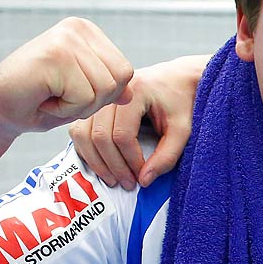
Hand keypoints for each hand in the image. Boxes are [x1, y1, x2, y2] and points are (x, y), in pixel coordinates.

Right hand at [0, 18, 133, 148]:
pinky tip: (42, 98)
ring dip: (78, 106)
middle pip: (120, 79)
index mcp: (88, 32)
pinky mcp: (55, 55)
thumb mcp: (83, 94)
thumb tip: (132, 92)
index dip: (104, 94)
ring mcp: (65, 39)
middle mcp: (78, 28)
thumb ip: (108, 88)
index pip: (126, 71)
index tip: (71, 90)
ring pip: (104, 90)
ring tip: (51, 95)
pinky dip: (64, 109)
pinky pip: (84, 97)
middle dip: (94, 101)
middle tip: (60, 95)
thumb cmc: (38, 102)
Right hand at [68, 55, 205, 188]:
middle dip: (113, 165)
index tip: (142, 176)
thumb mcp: (183, 129)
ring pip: (83, 134)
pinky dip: (87, 151)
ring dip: (96, 161)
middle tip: (127, 184)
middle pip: (100, 136)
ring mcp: (99, 98)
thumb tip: (144, 181)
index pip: (123, 134)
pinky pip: (79, 131)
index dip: (131, 160)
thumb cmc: (182, 102)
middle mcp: (112, 93)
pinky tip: (102, 165)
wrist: (177, 79)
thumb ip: (167, 155)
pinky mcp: (93, 106)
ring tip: (114, 180)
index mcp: (135, 91)